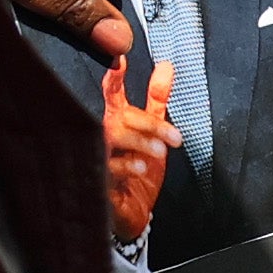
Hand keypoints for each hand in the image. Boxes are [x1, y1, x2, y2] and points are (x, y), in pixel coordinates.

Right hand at [102, 57, 175, 238]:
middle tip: (174, 138)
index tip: (119, 61)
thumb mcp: (153, 131)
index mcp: (116, 120)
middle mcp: (103, 136)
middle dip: (149, 125)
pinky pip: (106, 168)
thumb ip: (157, 99)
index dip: (115, 77)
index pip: (112, 94)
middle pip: (118, 119)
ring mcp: (98, 157)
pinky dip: (126, 165)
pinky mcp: (97, 180)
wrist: (133, 211)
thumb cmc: (138, 169)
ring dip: (139, 143)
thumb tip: (167, 66)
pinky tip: (140, 168)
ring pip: (111, 140)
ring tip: (160, 152)